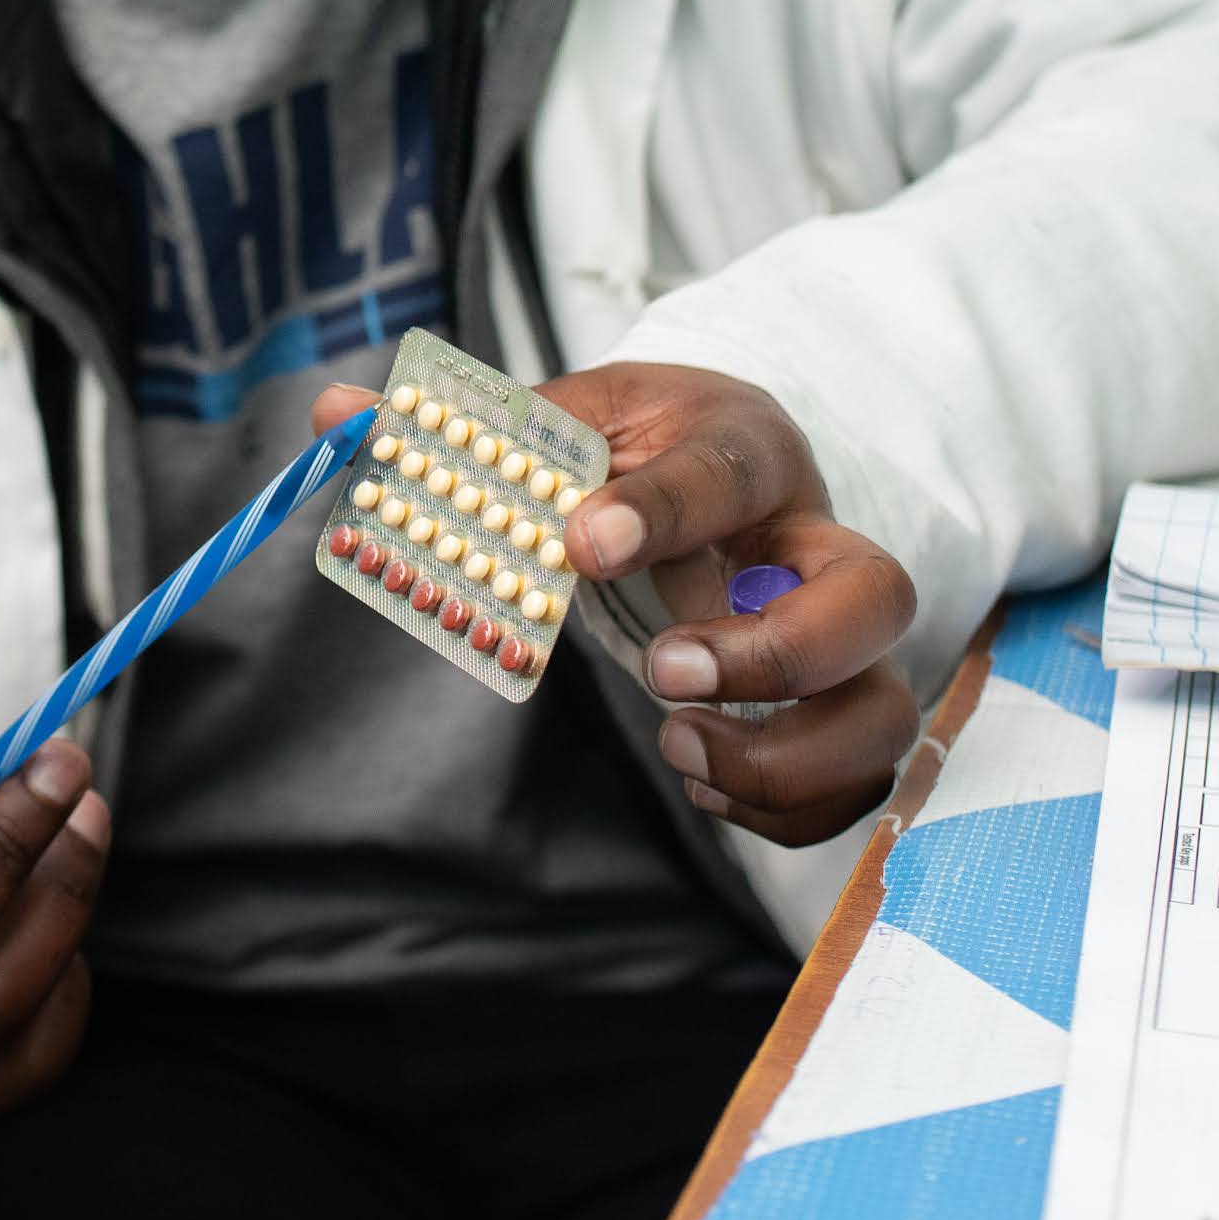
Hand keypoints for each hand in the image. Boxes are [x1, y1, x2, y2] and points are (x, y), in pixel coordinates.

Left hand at [322, 362, 917, 842]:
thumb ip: (467, 429)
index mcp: (745, 447)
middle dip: (775, 652)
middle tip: (663, 673)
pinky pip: (855, 783)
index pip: (730, 471)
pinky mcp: (842, 705)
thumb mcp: (568, 416)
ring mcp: (845, 635)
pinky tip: (701, 780)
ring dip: (787, 753)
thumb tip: (335, 411)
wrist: (726, 466)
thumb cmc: (640, 447)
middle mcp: (815, 542)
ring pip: (884, 710)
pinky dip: (784, 808)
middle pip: (877, 596)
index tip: (582, 543)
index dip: (665, 511)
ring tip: (679, 747)